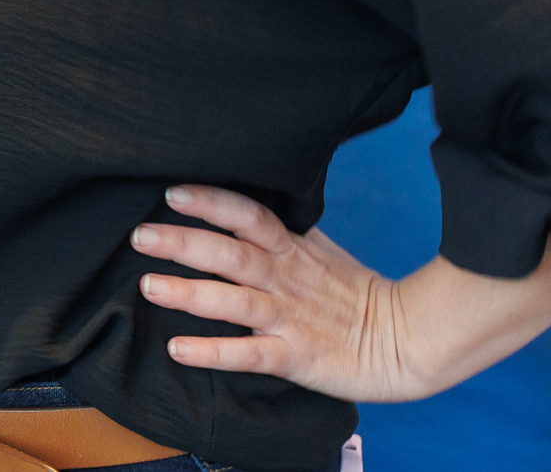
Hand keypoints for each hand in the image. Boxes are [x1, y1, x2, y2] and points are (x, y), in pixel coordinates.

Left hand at [132, 183, 550, 403]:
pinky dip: (215, 351)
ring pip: (236, 302)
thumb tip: (229, 203)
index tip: (172, 192)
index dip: (214, 202)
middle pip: (233, 254)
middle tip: (140, 235)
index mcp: (293, 250)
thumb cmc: (353, 294)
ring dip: (191, 293)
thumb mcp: (318, 251)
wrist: (410, 341)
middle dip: (186, 243)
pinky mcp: (300, 357)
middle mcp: (287, 280)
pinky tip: (179, 350)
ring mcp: (292, 319)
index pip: (250, 216)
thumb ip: (277, 231)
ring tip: (149, 286)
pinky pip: (252, 355)